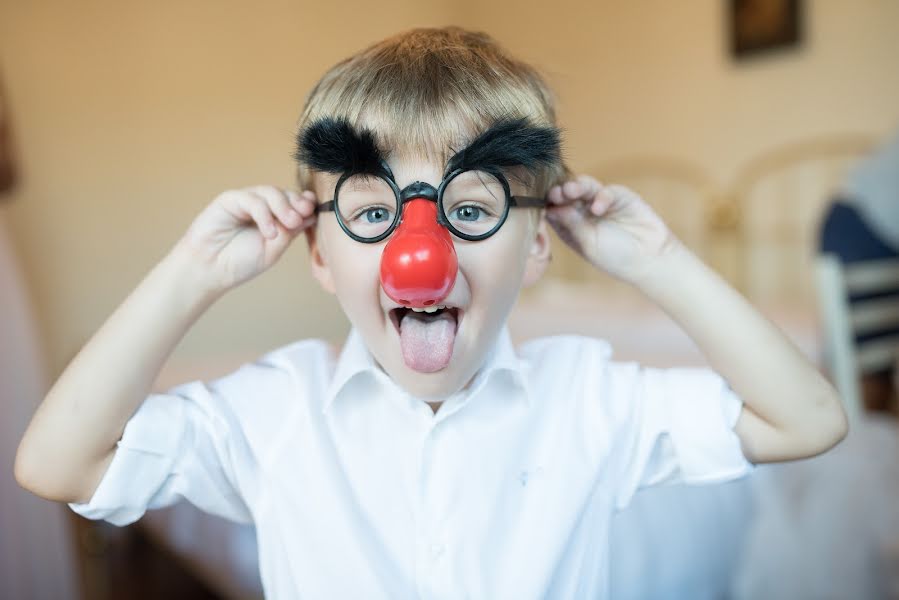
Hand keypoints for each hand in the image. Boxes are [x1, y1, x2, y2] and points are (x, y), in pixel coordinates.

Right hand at [174, 185, 316, 293]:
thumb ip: (290, 232)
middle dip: (296, 203)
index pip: (293, 204)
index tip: (313, 210)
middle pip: (284, 194)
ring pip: (270, 193)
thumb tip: (311, 214)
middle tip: (301, 216)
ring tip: (289, 223)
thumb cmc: (239, 263)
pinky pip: (251, 199)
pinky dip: (264, 214)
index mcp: (273, 218)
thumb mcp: (273, 250)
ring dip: (283, 206)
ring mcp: (245, 202)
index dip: (304, 204)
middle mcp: (260, 207)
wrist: (209, 271)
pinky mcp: (229, 200)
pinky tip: (268, 232)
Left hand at [545, 175, 677, 283]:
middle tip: (556, 193)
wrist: (651, 259)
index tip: (541, 203)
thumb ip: (572, 224)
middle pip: (567, 195)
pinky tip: (598, 209)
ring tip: (570, 191)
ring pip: (584, 187)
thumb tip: (550, 208)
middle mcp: (583, 212)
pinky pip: (606, 191)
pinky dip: (601, 197)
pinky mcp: (620, 197)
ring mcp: (601, 202)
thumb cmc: (616, 258)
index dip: (548, 204)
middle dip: (560, 193)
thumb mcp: (589, 244)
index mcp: (571, 226)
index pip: (554, 209)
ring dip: (576, 187)